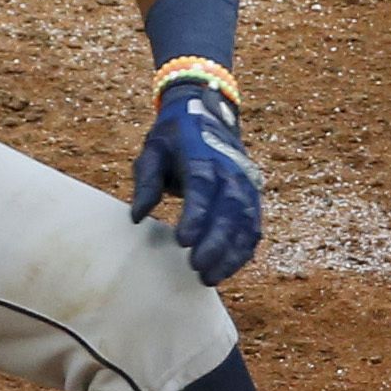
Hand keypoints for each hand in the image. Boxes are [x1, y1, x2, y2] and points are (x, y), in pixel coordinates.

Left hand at [130, 82, 262, 285]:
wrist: (208, 114)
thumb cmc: (174, 137)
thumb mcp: (153, 150)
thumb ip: (146, 181)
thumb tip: (137, 216)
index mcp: (202, 153)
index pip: (202, 186)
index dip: (196, 215)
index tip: (182, 241)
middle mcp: (230, 169)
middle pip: (230, 209)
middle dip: (216, 242)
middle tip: (197, 268)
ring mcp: (245, 183)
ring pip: (246, 221)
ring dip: (231, 252)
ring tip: (209, 277)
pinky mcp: (252, 195)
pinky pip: (253, 226)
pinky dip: (243, 250)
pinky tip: (227, 269)